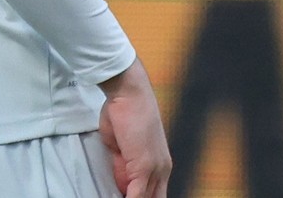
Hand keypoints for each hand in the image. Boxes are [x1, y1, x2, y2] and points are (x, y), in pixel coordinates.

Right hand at [98, 60, 171, 197]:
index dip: (141, 197)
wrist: (130, 95)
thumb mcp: (120, 145)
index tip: (124, 195)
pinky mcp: (145, 168)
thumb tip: (122, 181)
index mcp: (158, 164)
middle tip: (120, 197)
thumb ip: (122, 164)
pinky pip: (137, 195)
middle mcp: (162, 169)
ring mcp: (156, 169)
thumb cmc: (124, 112)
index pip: (153, 192)